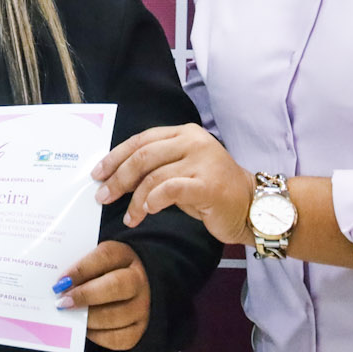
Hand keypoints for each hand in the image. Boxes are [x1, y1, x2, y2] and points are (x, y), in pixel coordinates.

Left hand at [54, 239, 149, 351]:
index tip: (61, 281)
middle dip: (85, 295)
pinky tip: (84, 329)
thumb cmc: (100, 274)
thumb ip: (78, 270)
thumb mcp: (92, 263)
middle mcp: (137, 280)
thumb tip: (58, 285)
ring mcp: (141, 306)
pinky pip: (118, 338)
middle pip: (115, 286)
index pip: (105, 256)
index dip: (81, 269)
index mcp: (123, 255)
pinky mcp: (138, 329)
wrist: (127, 290)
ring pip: (117, 316)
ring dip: (88, 318)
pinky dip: (97, 336)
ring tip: (70, 317)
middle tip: (63, 302)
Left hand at [91, 123, 252, 244]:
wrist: (254, 208)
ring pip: (153, 175)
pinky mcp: (208, 184)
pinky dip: (153, 200)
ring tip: (129, 217)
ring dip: (135, 199)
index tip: (98, 173)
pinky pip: (170, 189)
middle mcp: (193, 142)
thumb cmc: (213, 192)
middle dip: (118, 177)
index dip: (115, 156)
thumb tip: (116, 177)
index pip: (141, 140)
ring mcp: (202, 161)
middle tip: (103, 196)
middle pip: (143, 156)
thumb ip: (156, 168)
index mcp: (184, 134)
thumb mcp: (182, 172)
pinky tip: (147, 211)